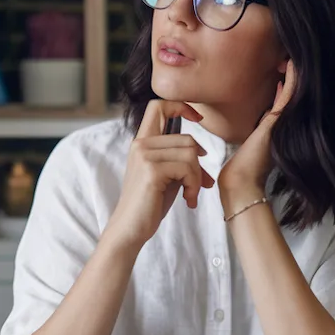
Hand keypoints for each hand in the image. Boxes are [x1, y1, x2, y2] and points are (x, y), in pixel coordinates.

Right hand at [106, 100, 215, 248]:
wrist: (131, 228)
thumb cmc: (150, 204)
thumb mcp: (166, 174)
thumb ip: (179, 157)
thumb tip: (204, 151)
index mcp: (142, 141)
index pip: (159, 105)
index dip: (182, 105)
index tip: (199, 118)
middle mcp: (141, 144)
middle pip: (187, 139)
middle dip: (199, 164)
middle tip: (201, 184)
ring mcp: (144, 155)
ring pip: (190, 154)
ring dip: (197, 178)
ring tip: (191, 195)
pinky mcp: (152, 170)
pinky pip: (188, 168)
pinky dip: (193, 186)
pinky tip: (188, 201)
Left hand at [219, 60, 295, 208]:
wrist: (242, 181)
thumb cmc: (241, 167)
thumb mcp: (250, 143)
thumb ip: (257, 130)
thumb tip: (258, 117)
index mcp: (275, 127)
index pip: (283, 99)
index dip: (285, 82)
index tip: (283, 66)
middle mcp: (282, 123)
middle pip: (291, 94)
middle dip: (292, 74)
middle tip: (291, 56)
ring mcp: (282, 122)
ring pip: (293, 92)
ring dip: (294, 73)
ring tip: (294, 56)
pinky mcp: (277, 121)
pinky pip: (287, 95)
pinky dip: (291, 79)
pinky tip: (292, 63)